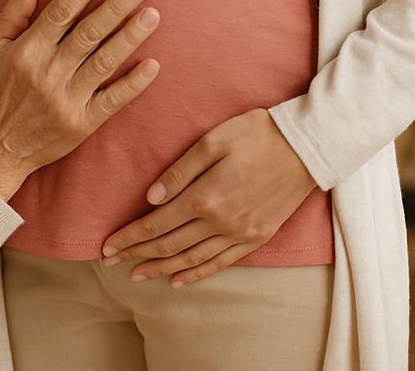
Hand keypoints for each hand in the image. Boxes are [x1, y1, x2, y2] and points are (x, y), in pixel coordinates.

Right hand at [0, 0, 161, 198]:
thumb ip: (13, 14)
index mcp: (25, 53)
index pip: (58, 14)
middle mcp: (46, 74)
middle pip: (88, 34)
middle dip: (116, 6)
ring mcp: (65, 101)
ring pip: (104, 62)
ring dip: (130, 37)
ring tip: (153, 15)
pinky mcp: (81, 124)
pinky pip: (111, 101)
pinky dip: (133, 84)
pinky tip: (153, 65)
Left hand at [100, 108, 316, 285]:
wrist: (307, 146)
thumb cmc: (256, 134)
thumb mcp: (212, 141)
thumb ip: (179, 172)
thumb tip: (150, 199)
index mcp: (204, 196)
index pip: (155, 224)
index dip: (128, 237)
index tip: (106, 246)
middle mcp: (220, 222)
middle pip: (168, 245)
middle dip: (136, 255)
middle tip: (110, 263)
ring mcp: (240, 233)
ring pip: (191, 259)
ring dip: (160, 269)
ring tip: (136, 276)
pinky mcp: (256, 237)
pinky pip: (221, 263)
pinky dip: (197, 274)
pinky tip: (177, 281)